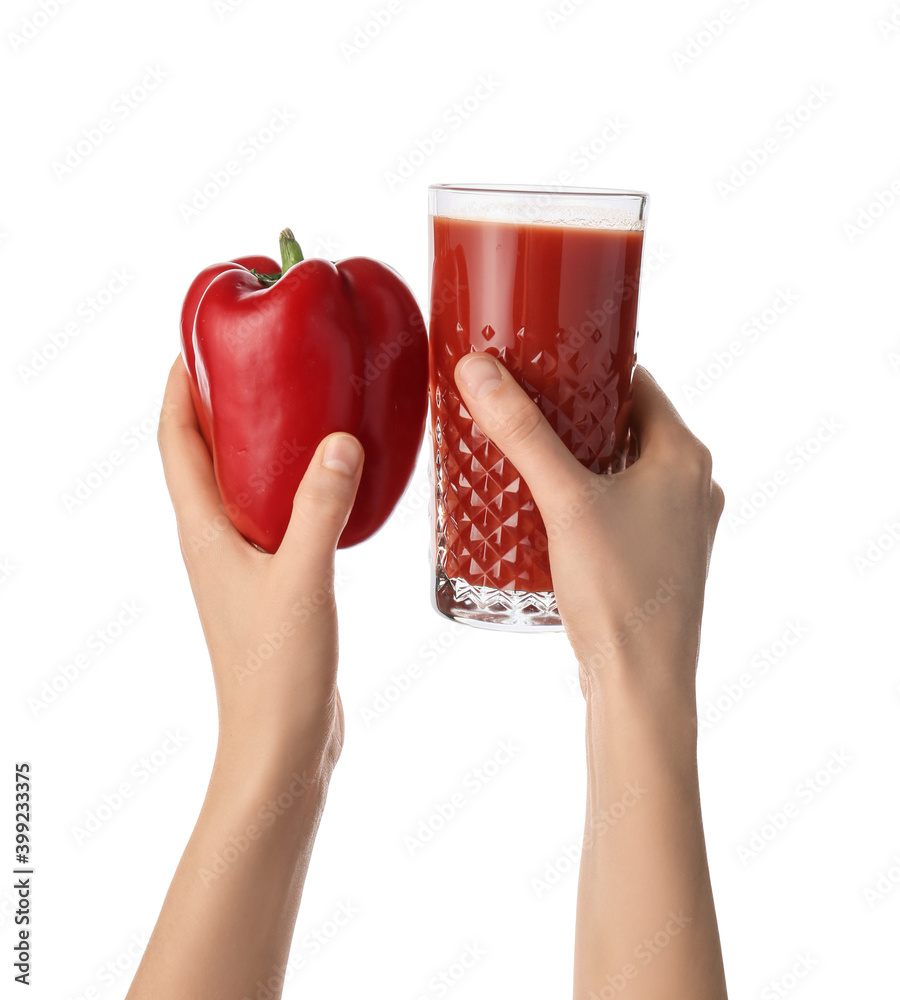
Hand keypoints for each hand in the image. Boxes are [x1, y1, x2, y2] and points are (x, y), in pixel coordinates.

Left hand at [157, 357, 363, 772]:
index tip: (199, 338)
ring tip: (302, 402)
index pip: (176, 440)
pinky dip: (294, 481)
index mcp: (204, 531)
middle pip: (204, 452)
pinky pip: (276, 511)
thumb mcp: (302, 581)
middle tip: (264, 357)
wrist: (281, 741)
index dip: (178, 386)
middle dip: (221, 400)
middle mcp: (214, 539)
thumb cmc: (276, 670)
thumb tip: (338, 439)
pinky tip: (334, 477)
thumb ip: (318, 509)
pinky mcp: (272, 580)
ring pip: (242, 482)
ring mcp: (242, 561)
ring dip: (259, 439)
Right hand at [453, 354, 723, 703]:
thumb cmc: (619, 592)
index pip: (637, 382)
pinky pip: (622, 508)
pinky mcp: (661, 559)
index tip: (541, 363)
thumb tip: (479, 370)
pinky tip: (548, 510)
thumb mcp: (565, 500)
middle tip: (521, 408)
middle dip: (575, 416)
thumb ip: (523, 432)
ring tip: (525, 455)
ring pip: (623, 470)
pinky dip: (588, 498)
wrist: (642, 684)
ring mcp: (680, 526)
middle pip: (627, 426)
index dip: (587, 368)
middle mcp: (692, 485)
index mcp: (684, 455)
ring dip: (580, 459)